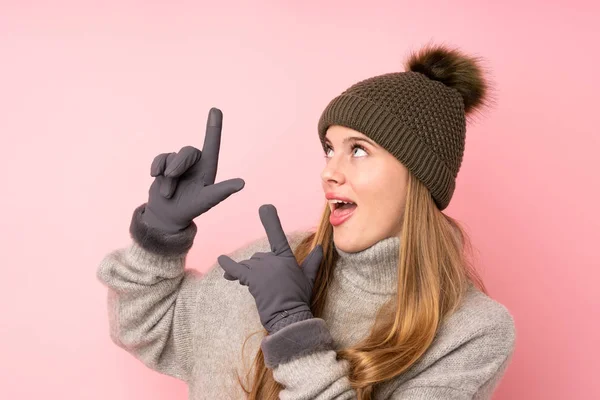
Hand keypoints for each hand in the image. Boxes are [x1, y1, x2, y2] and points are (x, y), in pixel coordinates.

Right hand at [142, 108, 244, 232]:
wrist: (168, 215)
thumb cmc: (192, 208)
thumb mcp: (207, 200)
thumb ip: (222, 191)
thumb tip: (242, 183)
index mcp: (208, 168)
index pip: (212, 144)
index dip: (214, 127)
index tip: (216, 110)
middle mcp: (196, 162)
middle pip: (189, 151)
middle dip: (179, 165)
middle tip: (173, 180)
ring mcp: (180, 163)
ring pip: (173, 156)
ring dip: (168, 176)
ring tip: (168, 192)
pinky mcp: (165, 164)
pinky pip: (160, 158)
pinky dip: (157, 167)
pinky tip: (155, 176)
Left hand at [218, 204, 322, 333]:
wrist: (289, 315)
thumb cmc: (299, 298)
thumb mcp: (309, 278)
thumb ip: (313, 261)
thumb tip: (321, 248)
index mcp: (286, 257)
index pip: (277, 235)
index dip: (270, 220)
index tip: (265, 207)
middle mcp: (272, 259)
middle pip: (258, 256)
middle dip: (259, 267)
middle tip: (269, 284)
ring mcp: (261, 269)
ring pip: (248, 264)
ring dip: (249, 273)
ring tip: (259, 287)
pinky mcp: (251, 280)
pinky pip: (236, 270)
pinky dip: (228, 266)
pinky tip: (221, 260)